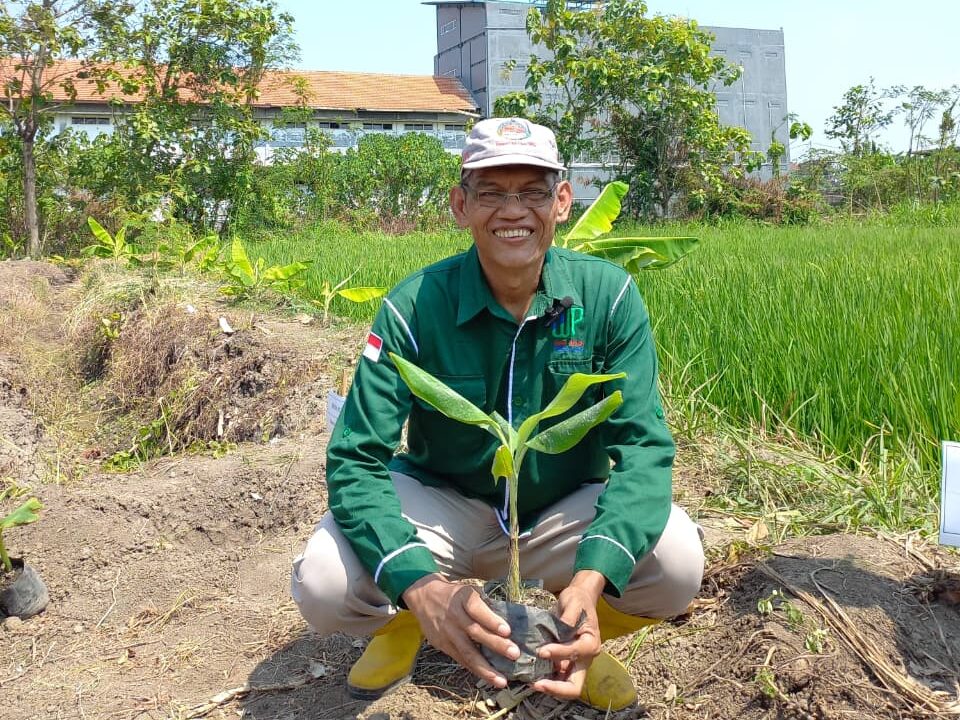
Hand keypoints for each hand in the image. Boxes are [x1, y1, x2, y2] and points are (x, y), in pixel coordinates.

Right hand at [402, 574, 518, 688]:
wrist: (424, 596)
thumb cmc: (454, 594)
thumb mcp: (468, 591)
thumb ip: (484, 604)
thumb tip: (509, 620)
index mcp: (462, 598)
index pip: (477, 609)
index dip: (491, 620)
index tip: (507, 631)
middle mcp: (454, 616)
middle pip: (475, 632)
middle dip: (496, 645)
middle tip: (514, 654)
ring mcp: (447, 632)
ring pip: (467, 652)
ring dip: (485, 668)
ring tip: (501, 680)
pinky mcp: (442, 645)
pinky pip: (460, 659)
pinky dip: (474, 669)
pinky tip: (487, 678)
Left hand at [532, 570, 604, 699]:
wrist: (578, 601)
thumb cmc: (577, 601)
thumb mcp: (574, 603)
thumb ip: (568, 618)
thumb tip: (560, 631)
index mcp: (590, 644)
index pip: (575, 654)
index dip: (558, 653)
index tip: (541, 651)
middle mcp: (585, 659)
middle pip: (575, 686)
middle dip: (556, 689)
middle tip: (536, 684)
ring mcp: (575, 664)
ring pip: (565, 686)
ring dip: (549, 686)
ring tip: (530, 681)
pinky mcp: (566, 663)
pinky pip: (556, 677)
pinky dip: (546, 679)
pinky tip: (531, 675)